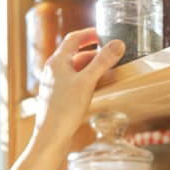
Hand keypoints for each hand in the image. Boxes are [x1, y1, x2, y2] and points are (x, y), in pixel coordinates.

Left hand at [33, 28, 124, 145]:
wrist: (51, 137)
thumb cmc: (65, 109)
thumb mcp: (87, 82)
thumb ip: (103, 61)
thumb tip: (118, 43)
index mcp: (57, 62)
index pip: (73, 39)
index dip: (89, 34)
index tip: (104, 33)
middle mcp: (53, 71)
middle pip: (75, 54)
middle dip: (94, 53)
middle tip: (112, 54)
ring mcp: (55, 84)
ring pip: (76, 70)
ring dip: (92, 68)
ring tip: (109, 70)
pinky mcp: (58, 98)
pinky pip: (75, 83)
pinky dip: (88, 80)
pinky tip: (99, 88)